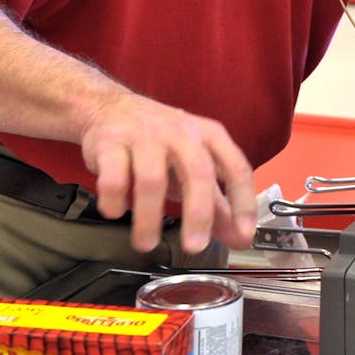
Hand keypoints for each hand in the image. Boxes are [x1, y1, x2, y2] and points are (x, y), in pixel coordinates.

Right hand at [79, 92, 255, 255]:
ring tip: (146, 243)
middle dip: (198, 214)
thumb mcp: (195, 167)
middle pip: (197, 172)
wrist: (112, 108)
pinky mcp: (111, 143)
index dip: (243, 202)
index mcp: (209, 136)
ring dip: (148, 218)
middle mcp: (181, 132)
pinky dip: (115, 200)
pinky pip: (114, 177)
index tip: (244, 234)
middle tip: (194, 247)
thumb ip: (218, 205)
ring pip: (152, 179)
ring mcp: (145, 135)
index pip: (236, 168)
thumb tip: (240, 238)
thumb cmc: (161, 144)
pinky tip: (116, 211)